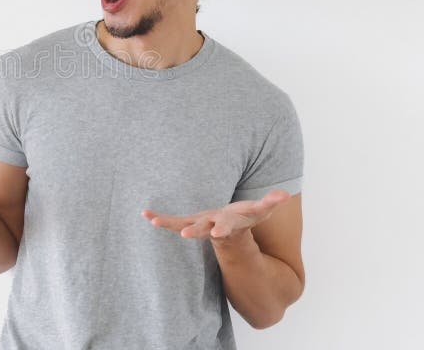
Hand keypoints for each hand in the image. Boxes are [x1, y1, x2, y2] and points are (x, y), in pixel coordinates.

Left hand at [142, 189, 290, 243]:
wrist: (230, 232)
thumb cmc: (244, 217)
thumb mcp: (259, 210)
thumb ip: (272, 203)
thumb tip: (285, 195)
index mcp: (229, 224)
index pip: (227, 227)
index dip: (223, 229)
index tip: (218, 233)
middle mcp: (212, 226)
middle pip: (202, 229)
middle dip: (195, 231)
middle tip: (184, 235)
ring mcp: (198, 225)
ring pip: (182, 226)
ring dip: (168, 224)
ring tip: (153, 220)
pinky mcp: (188, 223)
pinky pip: (172, 221)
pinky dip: (159, 218)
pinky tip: (145, 214)